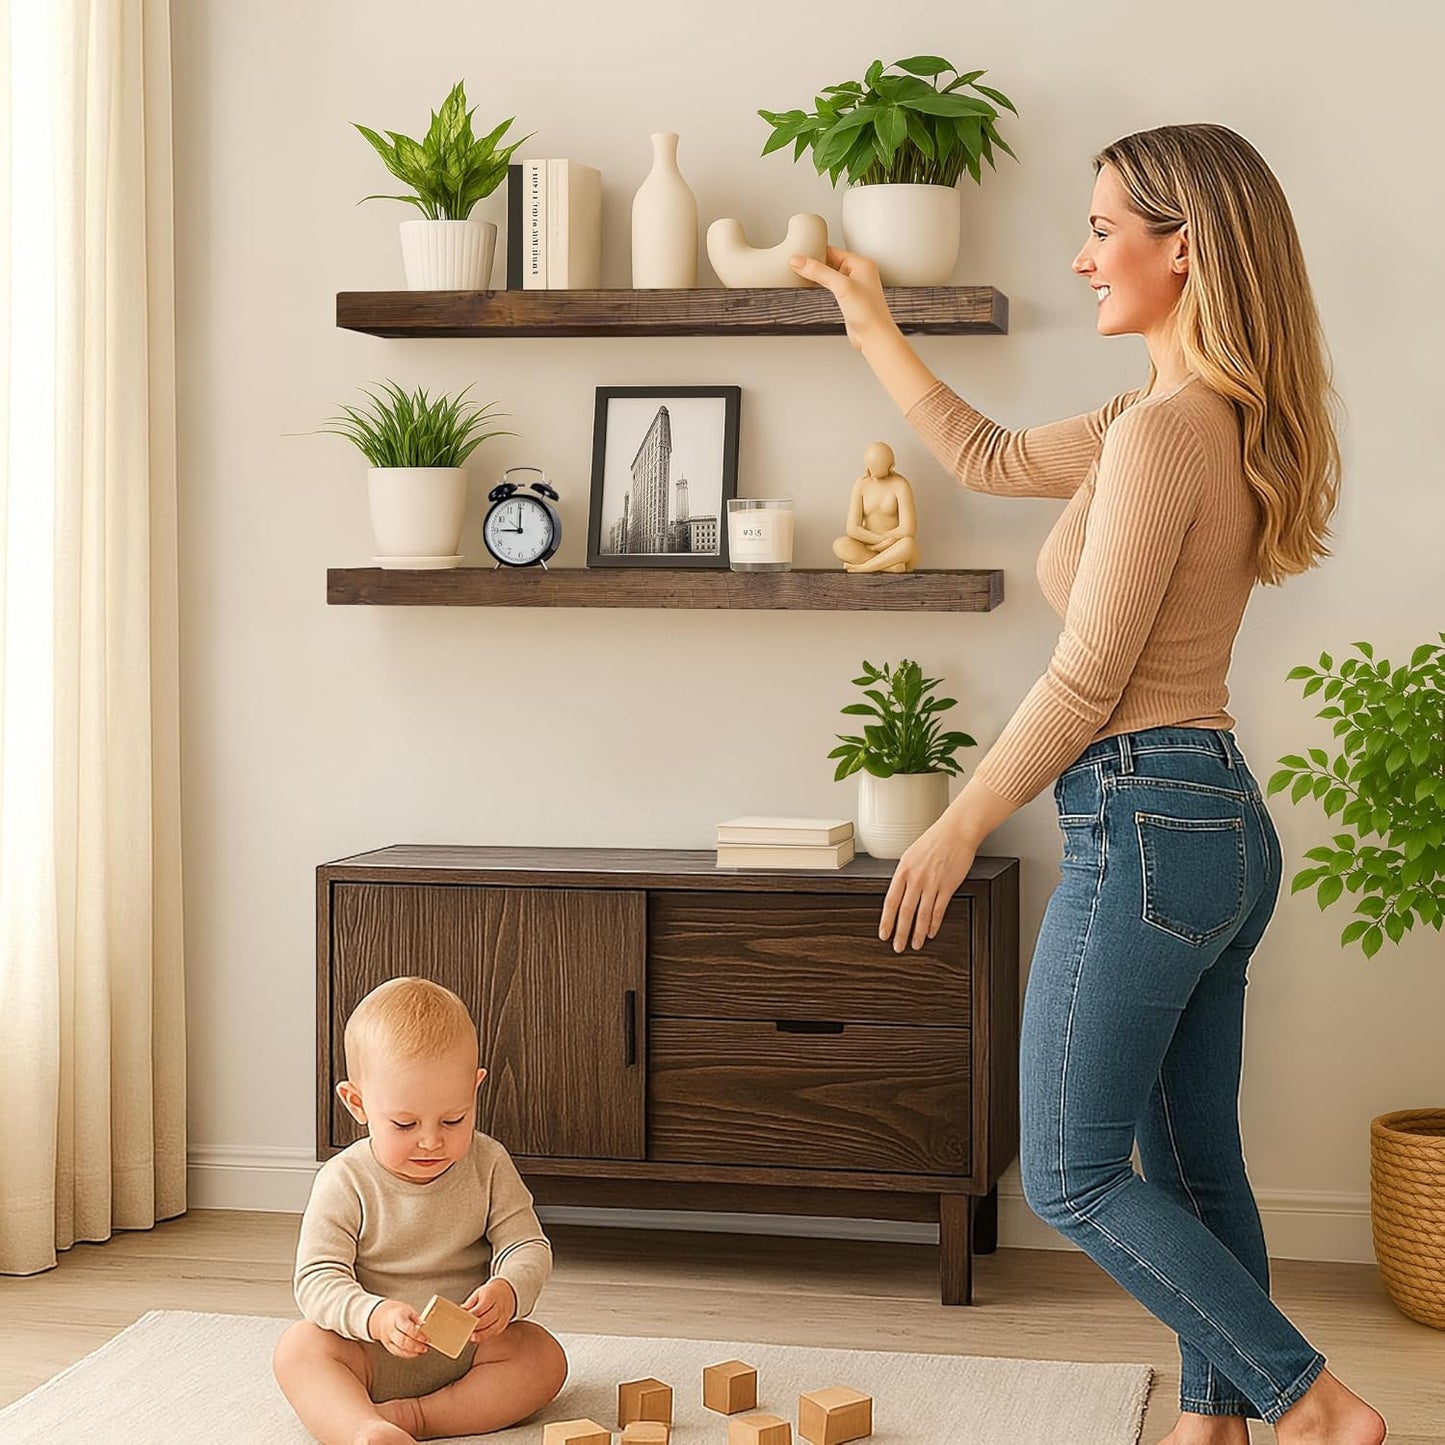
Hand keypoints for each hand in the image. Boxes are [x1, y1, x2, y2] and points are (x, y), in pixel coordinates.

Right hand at [368, 1298, 427, 1358]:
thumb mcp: (408, 1309)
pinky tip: (414, 1353)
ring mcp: (387, 1338)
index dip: (418, 1335)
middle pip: (402, 1341)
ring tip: (422, 1350)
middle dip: (415, 1346)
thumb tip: (423, 1323)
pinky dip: (406, 1354)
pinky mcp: (387, 1345)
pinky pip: (396, 1352)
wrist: (382, 1316)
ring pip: (399, 1349)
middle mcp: (390, 1329)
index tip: (426, 1339)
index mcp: (397, 1317)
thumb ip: (416, 1317)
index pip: (407, 1328)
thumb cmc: (397, 1312)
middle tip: (425, 1347)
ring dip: (412, 1352)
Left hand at [462, 1277, 516, 1341]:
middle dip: (474, 1326)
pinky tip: (477, 1336)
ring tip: (470, 1335)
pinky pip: (493, 1333)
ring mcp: (502, 1317)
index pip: (480, 1308)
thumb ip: (470, 1303)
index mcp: (492, 1296)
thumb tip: (461, 1311)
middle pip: (485, 1320)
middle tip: (464, 1329)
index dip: (471, 1315)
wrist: (506, 1293)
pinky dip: (484, 1336)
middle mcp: (499, 1307)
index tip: (463, 1319)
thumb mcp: (479, 1293)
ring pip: (490, 1329)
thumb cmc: (490, 1294)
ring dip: (479, 1334)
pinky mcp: (502, 1325)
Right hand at [789, 246, 894, 351]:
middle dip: (814, 264)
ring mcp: (853, 286)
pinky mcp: (848, 299)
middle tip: (796, 265)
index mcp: (861, 264)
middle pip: (830, 262)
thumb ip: (819, 272)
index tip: (798, 255)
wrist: (874, 337)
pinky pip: (830, 287)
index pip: (833, 251)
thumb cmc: (869, 313)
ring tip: (800, 275)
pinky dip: (820, 285)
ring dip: (815, 275)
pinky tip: (811, 287)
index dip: (815, 252)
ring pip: (829, 275)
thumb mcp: (841, 287)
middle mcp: (858, 273)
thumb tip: (799, 261)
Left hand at [879, 812, 978, 951]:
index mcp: (903, 870)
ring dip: (918, 933)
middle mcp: (916, 878)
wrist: (956, 831)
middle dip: (900, 932)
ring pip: (922, 915)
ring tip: (916, 944)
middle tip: (898, 947)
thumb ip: (904, 874)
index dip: (886, 921)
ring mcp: (932, 883)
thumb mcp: (910, 855)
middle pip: (905, 912)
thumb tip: (898, 892)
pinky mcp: (948, 886)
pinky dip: (935, 924)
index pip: (890, 901)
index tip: (883, 934)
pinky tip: (932, 932)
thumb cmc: (934, 841)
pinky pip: (939, 910)